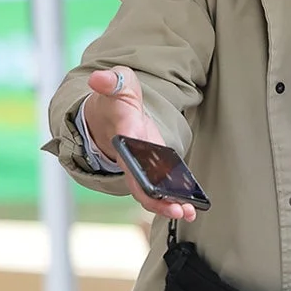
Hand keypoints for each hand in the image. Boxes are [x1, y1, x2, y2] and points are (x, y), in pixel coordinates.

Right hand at [80, 66, 195, 222]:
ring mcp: (139, 164)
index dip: (133, 150)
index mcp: (120, 127)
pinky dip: (172, 200)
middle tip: (176, 207)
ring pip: (148, 190)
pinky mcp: (150, 169)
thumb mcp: (117, 83)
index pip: (125, 139)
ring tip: (187, 212)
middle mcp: (127, 152)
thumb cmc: (116, 99)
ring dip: (166, 204)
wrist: (110, 114)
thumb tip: (99, 78)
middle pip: (136, 179)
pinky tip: (191, 208)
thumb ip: (112, 80)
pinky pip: (158, 189)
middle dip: (154, 196)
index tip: (146, 165)